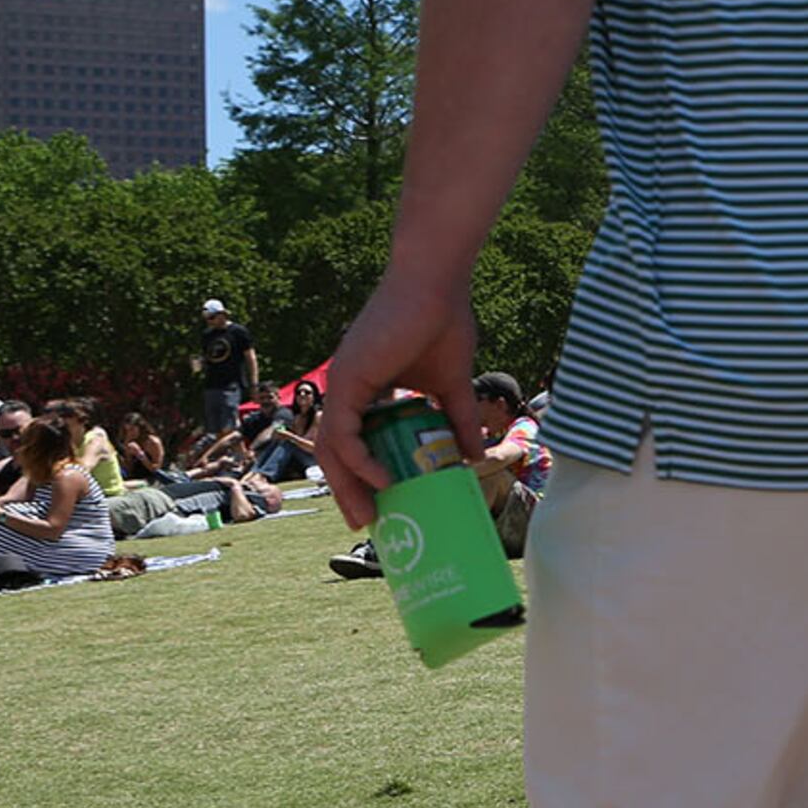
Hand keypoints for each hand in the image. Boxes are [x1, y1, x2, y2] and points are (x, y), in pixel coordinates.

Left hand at [316, 268, 483, 530]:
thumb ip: (458, 419)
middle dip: (348, 490)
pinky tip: (383, 480)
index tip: (382, 500)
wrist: (436, 285)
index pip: (355, 439)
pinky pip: (344, 433)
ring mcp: (344, 383)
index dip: (362, 472)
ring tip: (368, 516)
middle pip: (336, 451)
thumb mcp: (453, 385)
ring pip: (333, 448)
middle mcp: (348, 388)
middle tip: (366, 523)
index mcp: (367, 388)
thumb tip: (474, 457)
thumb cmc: (443, 322)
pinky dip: (360, 461)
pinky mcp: (348, 380)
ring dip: (348, 486)